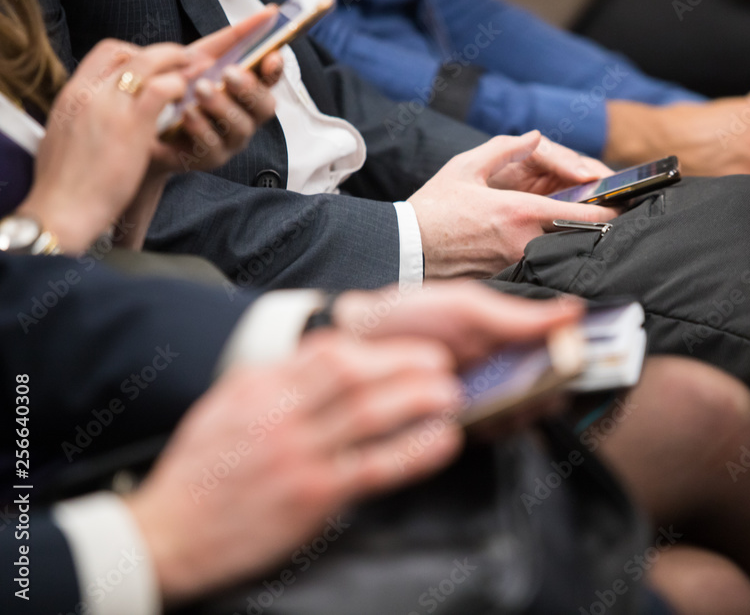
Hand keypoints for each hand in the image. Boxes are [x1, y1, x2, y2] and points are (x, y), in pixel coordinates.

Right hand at [20, 40, 191, 252]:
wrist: (61, 208)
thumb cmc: (65, 184)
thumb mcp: (63, 138)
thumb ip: (80, 119)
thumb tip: (90, 117)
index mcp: (72, 95)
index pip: (103, 53)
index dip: (133, 54)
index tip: (151, 66)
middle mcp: (89, 93)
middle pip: (124, 51)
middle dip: (158, 53)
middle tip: (183, 60)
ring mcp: (109, 105)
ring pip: (146, 62)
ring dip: (175, 63)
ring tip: (197, 70)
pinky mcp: (131, 125)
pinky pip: (161, 90)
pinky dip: (178, 87)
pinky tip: (190, 97)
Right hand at [125, 331, 462, 605]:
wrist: (167, 533)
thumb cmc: (200, 472)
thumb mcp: (227, 408)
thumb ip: (275, 384)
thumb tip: (325, 361)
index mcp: (257, 386)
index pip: (326, 350)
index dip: (377, 346)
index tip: (407, 347)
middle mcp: (278, 413)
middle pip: (354, 372)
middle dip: (407, 362)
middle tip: (441, 363)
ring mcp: (296, 453)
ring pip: (370, 412)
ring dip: (418, 398)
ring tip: (451, 394)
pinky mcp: (310, 495)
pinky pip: (374, 466)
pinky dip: (414, 451)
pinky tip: (441, 441)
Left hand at [150, 7, 282, 173]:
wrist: (140, 125)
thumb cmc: (176, 88)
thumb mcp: (200, 56)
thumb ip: (234, 38)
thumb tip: (270, 12)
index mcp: (246, 92)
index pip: (271, 82)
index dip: (276, 71)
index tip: (271, 57)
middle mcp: (245, 117)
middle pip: (265, 108)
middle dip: (250, 90)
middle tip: (230, 73)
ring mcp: (229, 141)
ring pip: (240, 128)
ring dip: (223, 106)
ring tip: (201, 89)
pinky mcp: (208, 159)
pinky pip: (213, 147)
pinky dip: (201, 128)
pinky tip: (186, 113)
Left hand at [335, 282, 585, 434]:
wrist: (354, 338)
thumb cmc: (408, 314)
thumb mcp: (468, 308)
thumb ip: (520, 315)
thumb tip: (575, 310)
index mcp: (507, 338)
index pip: (558, 353)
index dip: (578, 358)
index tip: (584, 356)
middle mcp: (500, 370)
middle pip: (549, 390)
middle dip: (554, 390)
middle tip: (544, 385)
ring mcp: (481, 399)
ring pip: (524, 415)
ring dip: (525, 410)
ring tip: (508, 396)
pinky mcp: (458, 425)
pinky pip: (491, 433)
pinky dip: (496, 425)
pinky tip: (481, 411)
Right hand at [408, 132, 619, 278]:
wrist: (405, 249)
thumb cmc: (432, 208)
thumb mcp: (465, 166)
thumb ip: (506, 148)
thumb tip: (535, 136)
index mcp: (518, 211)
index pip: (580, 215)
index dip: (607, 212)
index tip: (622, 207)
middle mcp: (523, 242)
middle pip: (576, 238)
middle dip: (593, 228)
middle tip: (605, 216)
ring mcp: (515, 264)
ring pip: (558, 253)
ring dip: (571, 242)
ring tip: (581, 229)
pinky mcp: (504, 278)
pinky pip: (536, 265)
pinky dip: (548, 255)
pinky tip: (549, 246)